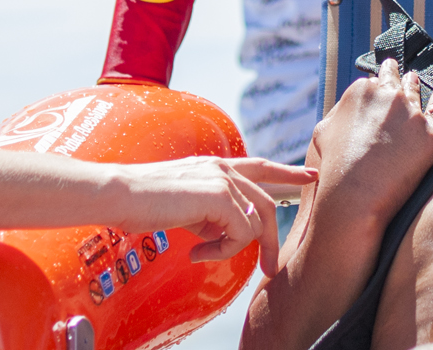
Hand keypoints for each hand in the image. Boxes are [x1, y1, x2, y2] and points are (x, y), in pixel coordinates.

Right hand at [111, 156, 315, 276]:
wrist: (122, 194)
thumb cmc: (143, 202)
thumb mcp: (185, 206)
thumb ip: (210, 214)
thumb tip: (223, 235)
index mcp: (216, 166)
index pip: (261, 165)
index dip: (288, 172)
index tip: (310, 176)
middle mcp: (224, 168)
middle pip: (266, 204)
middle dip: (272, 240)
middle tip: (271, 267)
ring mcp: (223, 179)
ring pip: (254, 222)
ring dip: (234, 248)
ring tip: (203, 254)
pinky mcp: (220, 196)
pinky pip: (240, 234)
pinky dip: (222, 250)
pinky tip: (196, 252)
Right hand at [307, 58, 432, 223]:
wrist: (355, 192)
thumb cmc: (334, 165)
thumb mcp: (323, 130)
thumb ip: (338, 112)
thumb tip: (348, 108)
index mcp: (362, 91)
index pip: (372, 83)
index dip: (374, 88)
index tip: (377, 88)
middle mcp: (389, 95)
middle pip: (395, 80)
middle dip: (393, 75)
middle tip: (395, 70)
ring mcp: (411, 114)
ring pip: (416, 92)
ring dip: (414, 84)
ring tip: (414, 78)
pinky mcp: (429, 134)